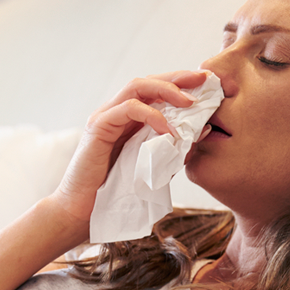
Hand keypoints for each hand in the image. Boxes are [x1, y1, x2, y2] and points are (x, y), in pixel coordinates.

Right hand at [52, 70, 206, 223]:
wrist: (82, 212)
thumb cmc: (116, 193)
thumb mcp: (155, 168)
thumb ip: (176, 150)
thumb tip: (205, 130)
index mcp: (129, 120)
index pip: (156, 91)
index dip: (181, 83)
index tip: (208, 83)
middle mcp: (116, 112)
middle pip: (148, 81)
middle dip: (178, 77)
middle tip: (204, 78)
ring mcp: (105, 117)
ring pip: (137, 86)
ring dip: (167, 90)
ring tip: (190, 102)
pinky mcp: (98, 127)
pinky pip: (128, 109)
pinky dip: (153, 116)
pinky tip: (169, 130)